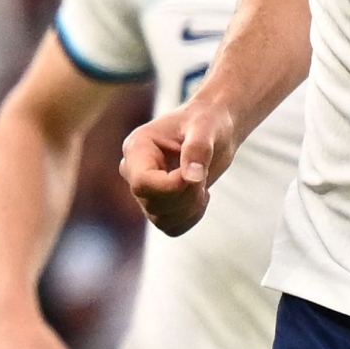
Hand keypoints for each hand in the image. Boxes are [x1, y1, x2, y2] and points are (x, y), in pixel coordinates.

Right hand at [120, 99, 237, 236]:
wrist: (215, 130)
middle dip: (186, 195)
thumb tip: (191, 178)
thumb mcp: (206, 128)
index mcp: (137, 147)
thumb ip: (198, 149)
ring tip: (202, 181)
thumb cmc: (208, 121)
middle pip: (153, 204)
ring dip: (190, 207)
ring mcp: (144, 191)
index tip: (198, 175)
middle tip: (204, 173)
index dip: (172, 187)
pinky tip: (200, 195)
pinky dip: (191, 217)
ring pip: (162, 220)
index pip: (142, 183)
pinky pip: (171, 227)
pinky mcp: (157, 205)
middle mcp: (134, 171)